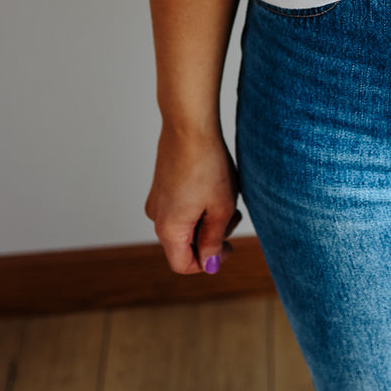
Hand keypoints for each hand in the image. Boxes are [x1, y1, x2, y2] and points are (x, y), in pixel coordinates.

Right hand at [145, 126, 241, 273]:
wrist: (189, 126)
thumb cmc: (208, 166)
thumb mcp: (220, 209)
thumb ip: (214, 241)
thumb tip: (210, 265)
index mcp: (168, 228)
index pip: (184, 264)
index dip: (209, 262)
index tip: (229, 245)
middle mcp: (156, 216)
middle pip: (185, 244)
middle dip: (212, 235)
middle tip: (233, 214)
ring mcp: (157, 199)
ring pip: (186, 223)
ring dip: (208, 217)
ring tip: (226, 195)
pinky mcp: (162, 184)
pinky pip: (181, 206)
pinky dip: (200, 204)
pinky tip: (215, 184)